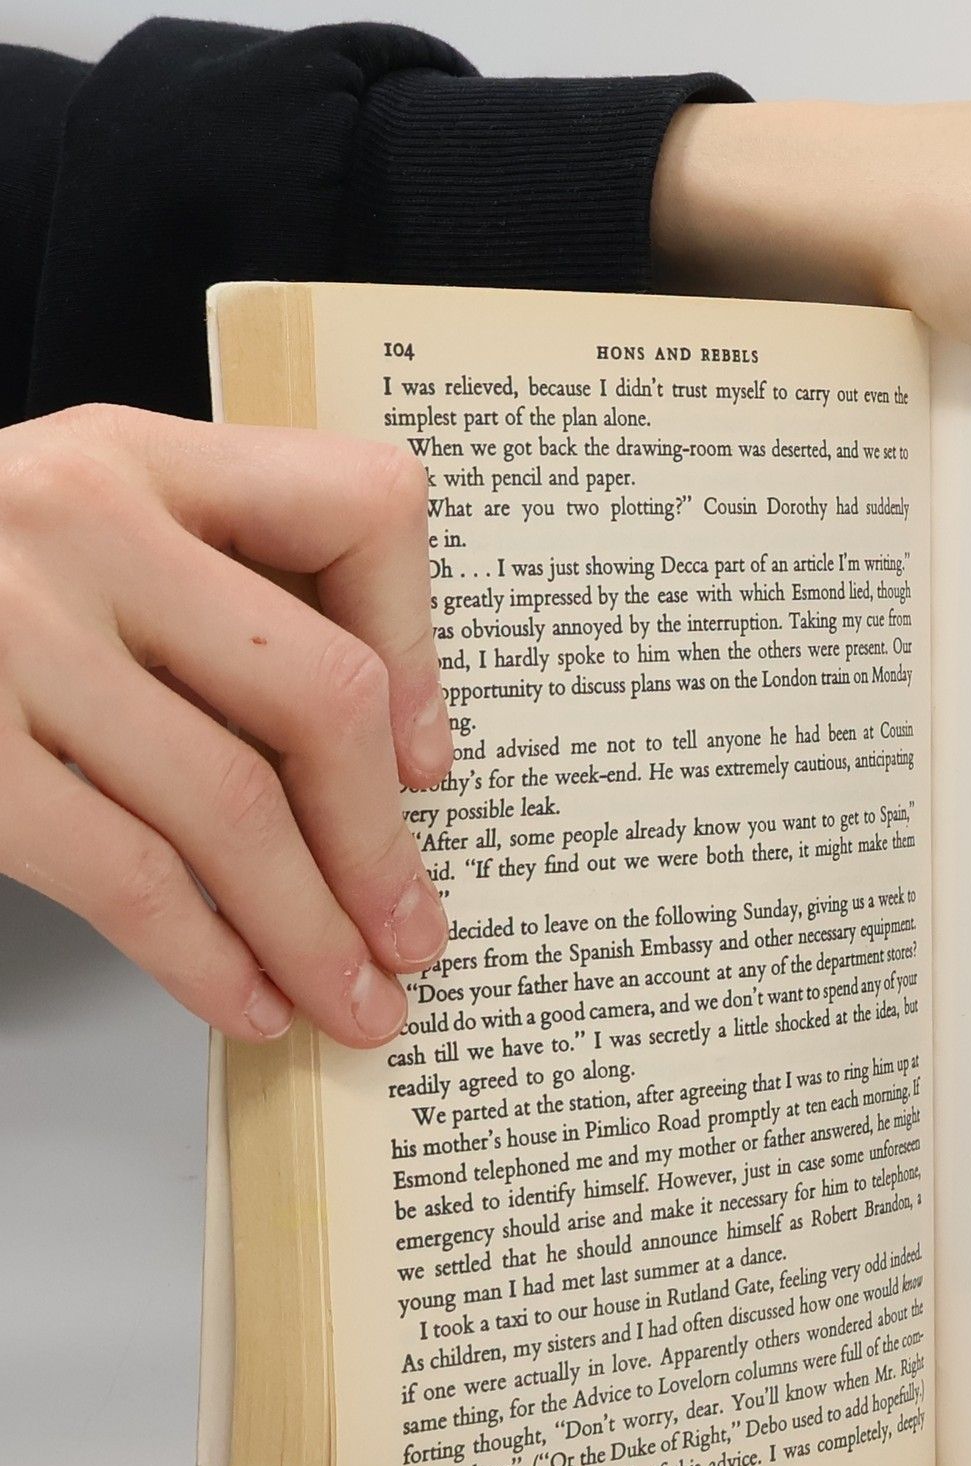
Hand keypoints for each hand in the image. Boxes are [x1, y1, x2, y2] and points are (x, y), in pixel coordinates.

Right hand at [0, 405, 452, 1046]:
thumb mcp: (81, 537)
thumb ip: (211, 601)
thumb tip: (384, 769)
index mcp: (140, 456)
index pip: (358, 510)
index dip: (422, 648)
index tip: (426, 762)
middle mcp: (80, 522)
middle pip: (317, 695)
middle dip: (382, 846)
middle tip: (416, 934)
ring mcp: (9, 633)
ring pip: (234, 806)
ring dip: (314, 932)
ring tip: (357, 1001)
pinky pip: (129, 875)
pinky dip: (207, 958)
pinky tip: (248, 1002)